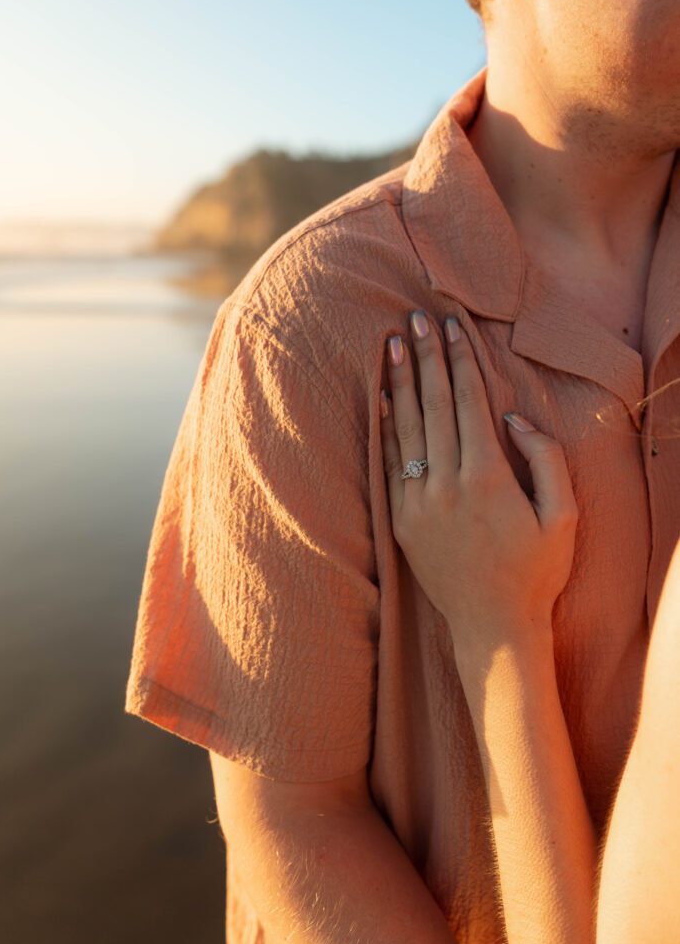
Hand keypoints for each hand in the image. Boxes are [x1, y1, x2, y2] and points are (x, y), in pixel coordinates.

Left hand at [379, 310, 577, 654]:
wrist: (492, 625)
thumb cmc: (535, 571)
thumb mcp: (563, 515)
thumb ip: (545, 458)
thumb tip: (513, 417)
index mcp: (488, 476)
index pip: (469, 402)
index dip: (460, 360)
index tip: (451, 326)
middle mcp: (447, 483)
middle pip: (434, 404)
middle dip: (425, 357)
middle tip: (415, 319)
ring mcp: (418, 501)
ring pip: (407, 427)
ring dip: (400, 382)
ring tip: (392, 344)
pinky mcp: (400, 519)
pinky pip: (389, 462)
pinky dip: (385, 427)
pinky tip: (382, 399)